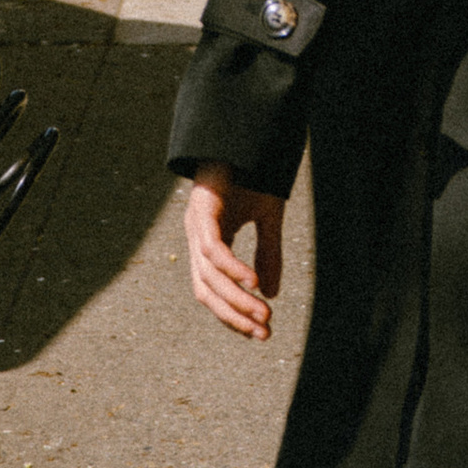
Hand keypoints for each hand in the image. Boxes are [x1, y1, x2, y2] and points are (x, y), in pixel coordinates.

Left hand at [185, 164, 284, 339]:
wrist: (243, 134)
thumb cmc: (252, 174)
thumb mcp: (266, 218)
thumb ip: (267, 253)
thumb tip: (272, 294)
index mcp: (208, 244)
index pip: (215, 293)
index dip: (234, 314)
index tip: (259, 333)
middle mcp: (196, 240)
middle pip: (208, 293)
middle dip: (235, 316)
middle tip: (264, 333)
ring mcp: (196, 226)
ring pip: (210, 277)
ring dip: (237, 299)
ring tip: (264, 313)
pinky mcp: (202, 211)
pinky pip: (213, 250)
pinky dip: (232, 268)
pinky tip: (254, 282)